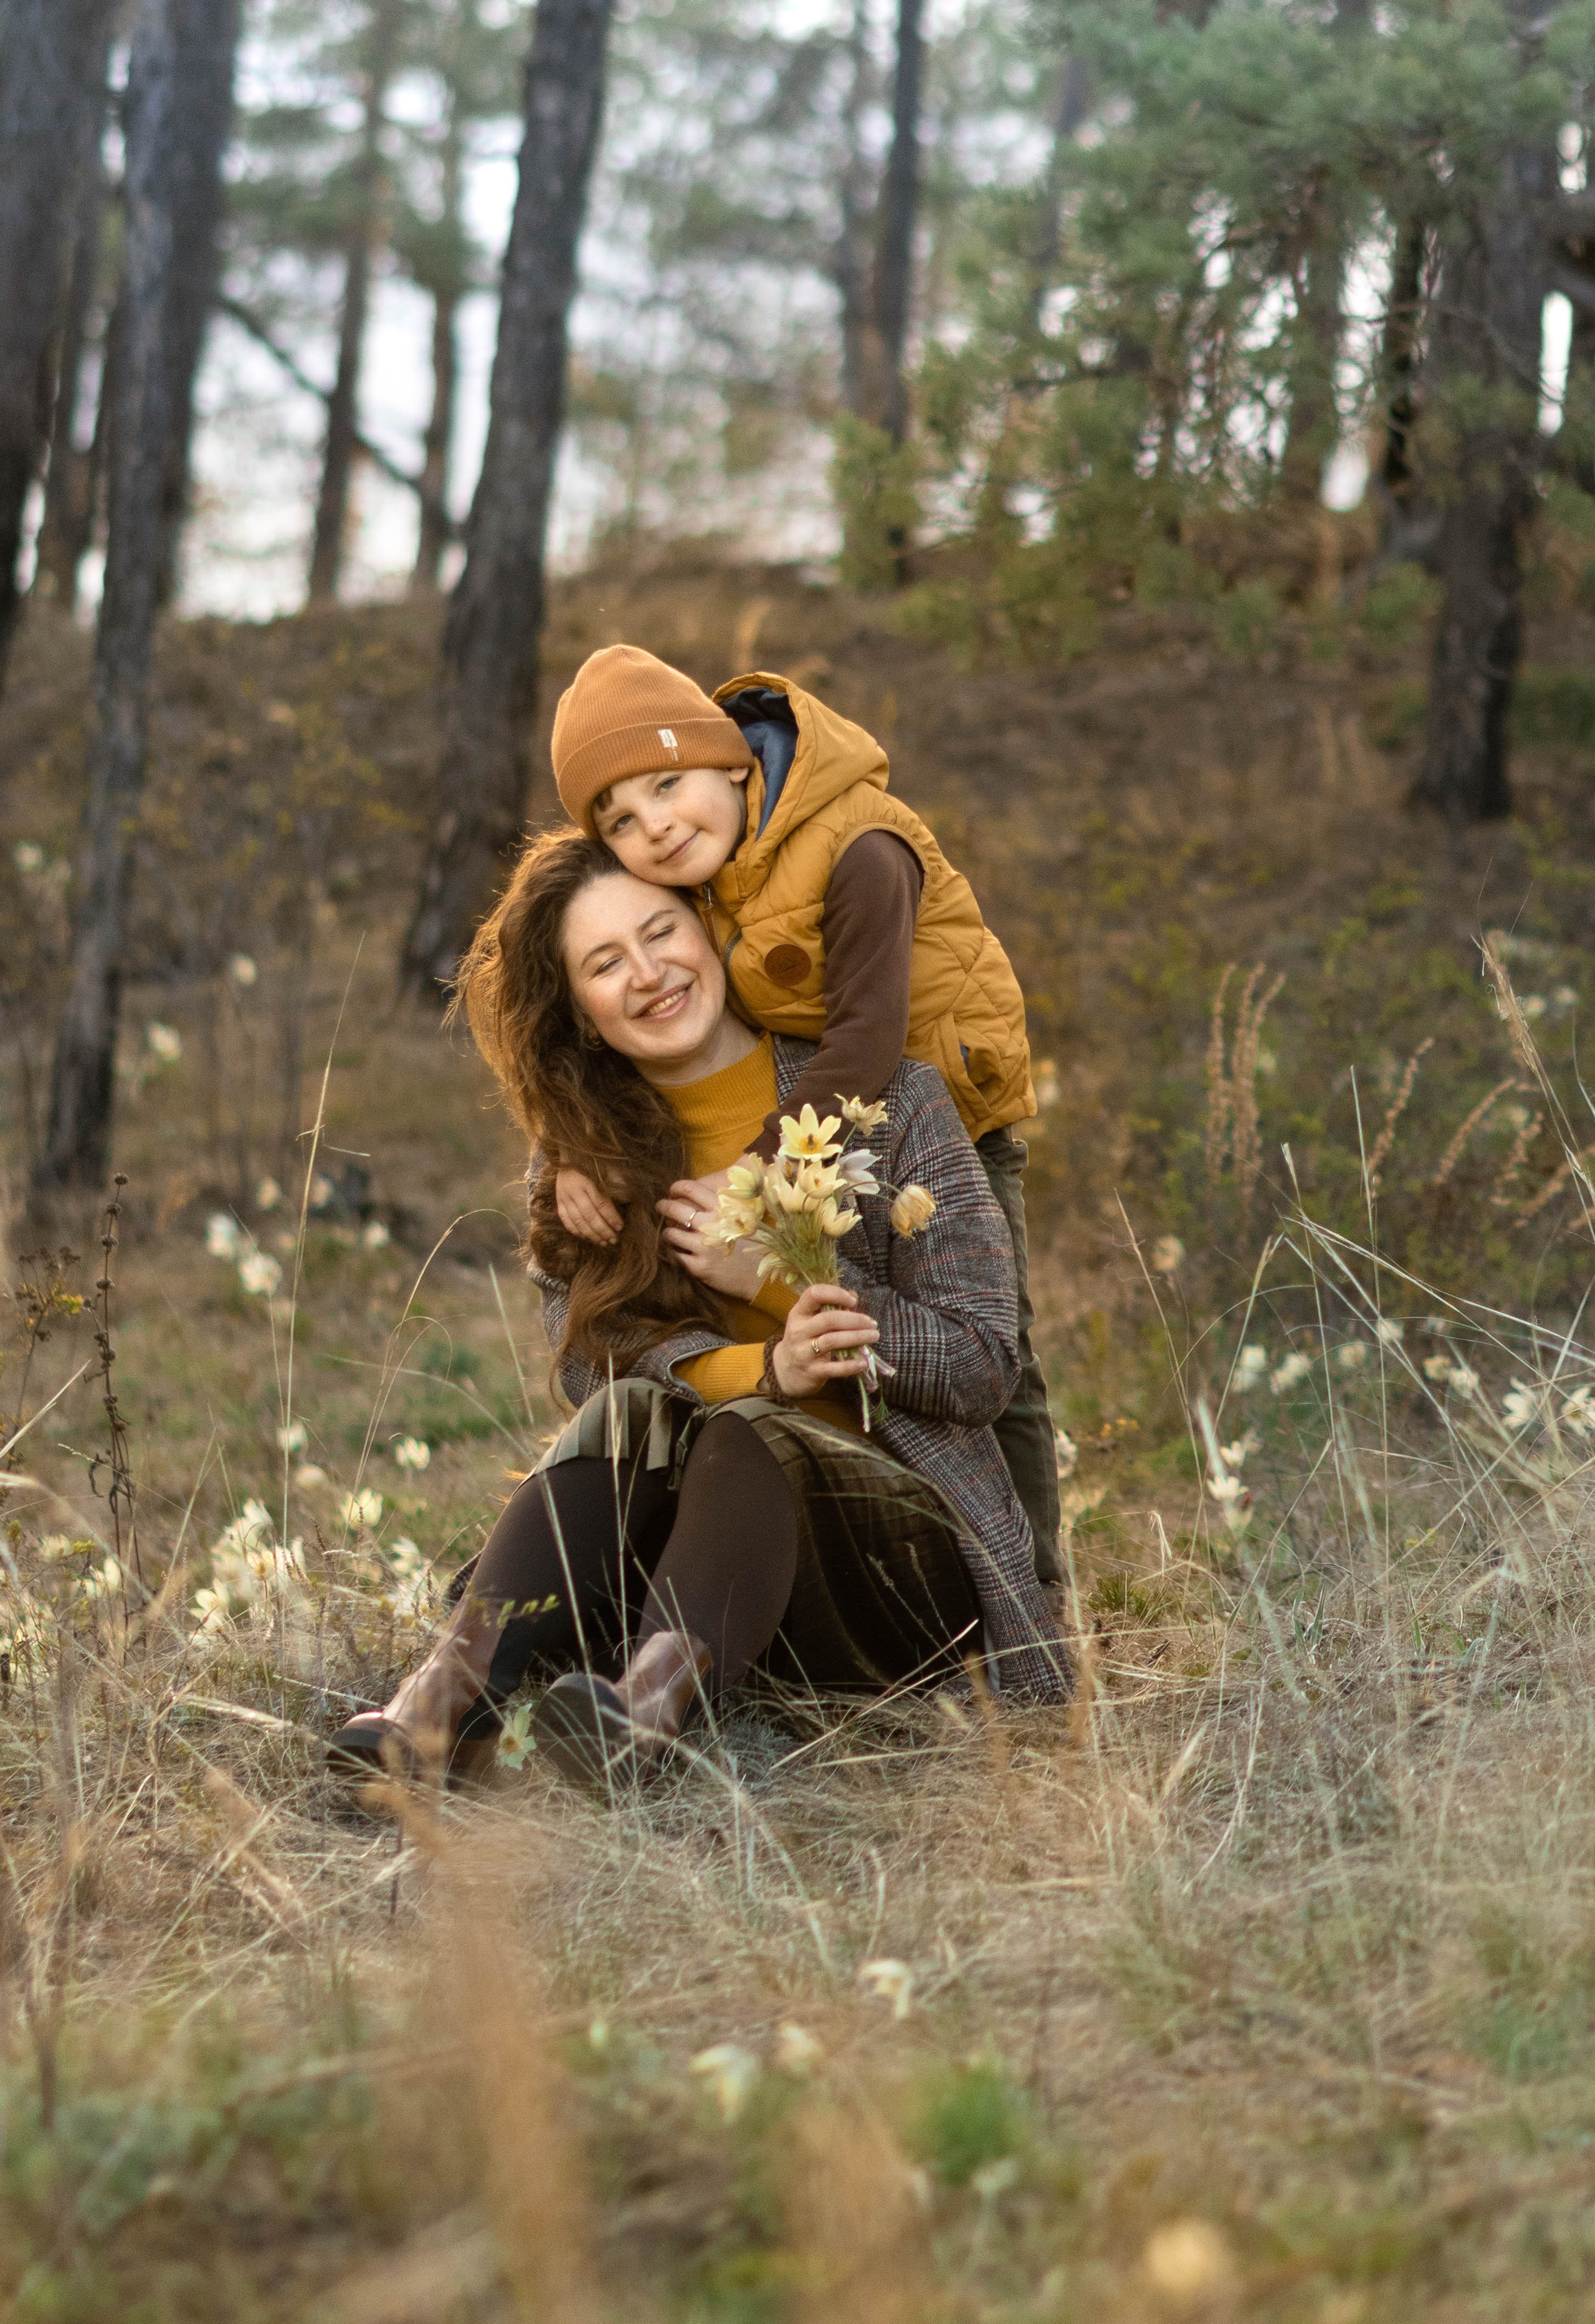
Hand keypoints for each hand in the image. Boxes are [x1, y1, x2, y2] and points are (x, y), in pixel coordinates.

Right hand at [556, 1167, 623, 1245]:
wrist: (568, 1154)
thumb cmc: (592, 1163)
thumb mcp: (604, 1168)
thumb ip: (615, 1182)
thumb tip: (629, 1197)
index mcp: (588, 1180)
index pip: (601, 1203)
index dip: (611, 1217)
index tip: (620, 1227)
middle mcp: (574, 1190)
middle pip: (590, 1215)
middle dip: (603, 1230)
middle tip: (614, 1240)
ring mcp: (564, 1197)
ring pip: (578, 1221)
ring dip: (591, 1235)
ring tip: (603, 1243)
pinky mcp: (558, 1201)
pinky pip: (566, 1221)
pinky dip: (577, 1231)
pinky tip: (587, 1237)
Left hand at [657, 1173, 762, 1299]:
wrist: (761, 1278)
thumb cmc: (751, 1246)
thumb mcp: (743, 1219)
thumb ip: (721, 1207)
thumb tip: (694, 1196)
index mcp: (723, 1210)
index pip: (691, 1188)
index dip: (676, 1187)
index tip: (672, 1190)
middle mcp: (712, 1226)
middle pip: (674, 1208)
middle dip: (663, 1206)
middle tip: (660, 1207)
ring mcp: (703, 1247)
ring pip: (670, 1233)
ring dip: (667, 1232)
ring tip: (669, 1233)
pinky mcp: (698, 1267)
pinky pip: (675, 1255)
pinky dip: (673, 1252)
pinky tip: (678, 1251)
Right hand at [772, 1283, 878, 1399]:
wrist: (785, 1371)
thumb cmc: (804, 1340)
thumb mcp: (810, 1321)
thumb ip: (831, 1308)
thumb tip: (853, 1295)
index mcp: (798, 1313)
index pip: (813, 1294)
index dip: (835, 1294)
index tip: (853, 1301)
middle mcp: (798, 1331)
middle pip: (828, 1319)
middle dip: (854, 1320)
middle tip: (872, 1323)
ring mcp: (803, 1352)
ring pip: (832, 1341)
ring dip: (857, 1337)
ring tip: (874, 1336)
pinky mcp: (812, 1372)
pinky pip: (834, 1368)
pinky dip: (851, 1365)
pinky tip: (864, 1363)